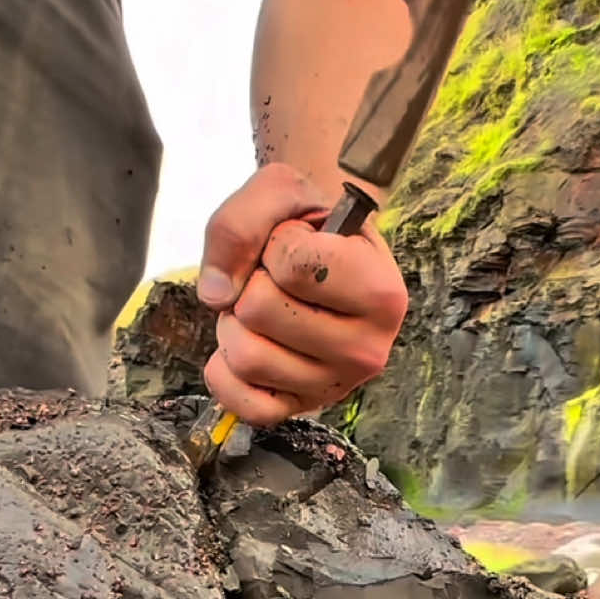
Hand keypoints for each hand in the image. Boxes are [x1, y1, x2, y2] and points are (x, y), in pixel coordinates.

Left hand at [197, 164, 407, 427]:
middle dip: (250, 282)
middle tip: (274, 277)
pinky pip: (240, 403)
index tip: (297, 244)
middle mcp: (368, 350)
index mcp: (382, 292)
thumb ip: (241, 222)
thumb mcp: (283, 190)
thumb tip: (217, 296)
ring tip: (262, 306)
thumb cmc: (309, 222)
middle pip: (259, 311)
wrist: (324, 251)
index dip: (276, 243)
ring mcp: (335, 386)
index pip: (294, 266)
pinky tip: (246, 342)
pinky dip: (224, 371)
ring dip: (234, 321)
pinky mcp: (300, 408)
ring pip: (245, 356)